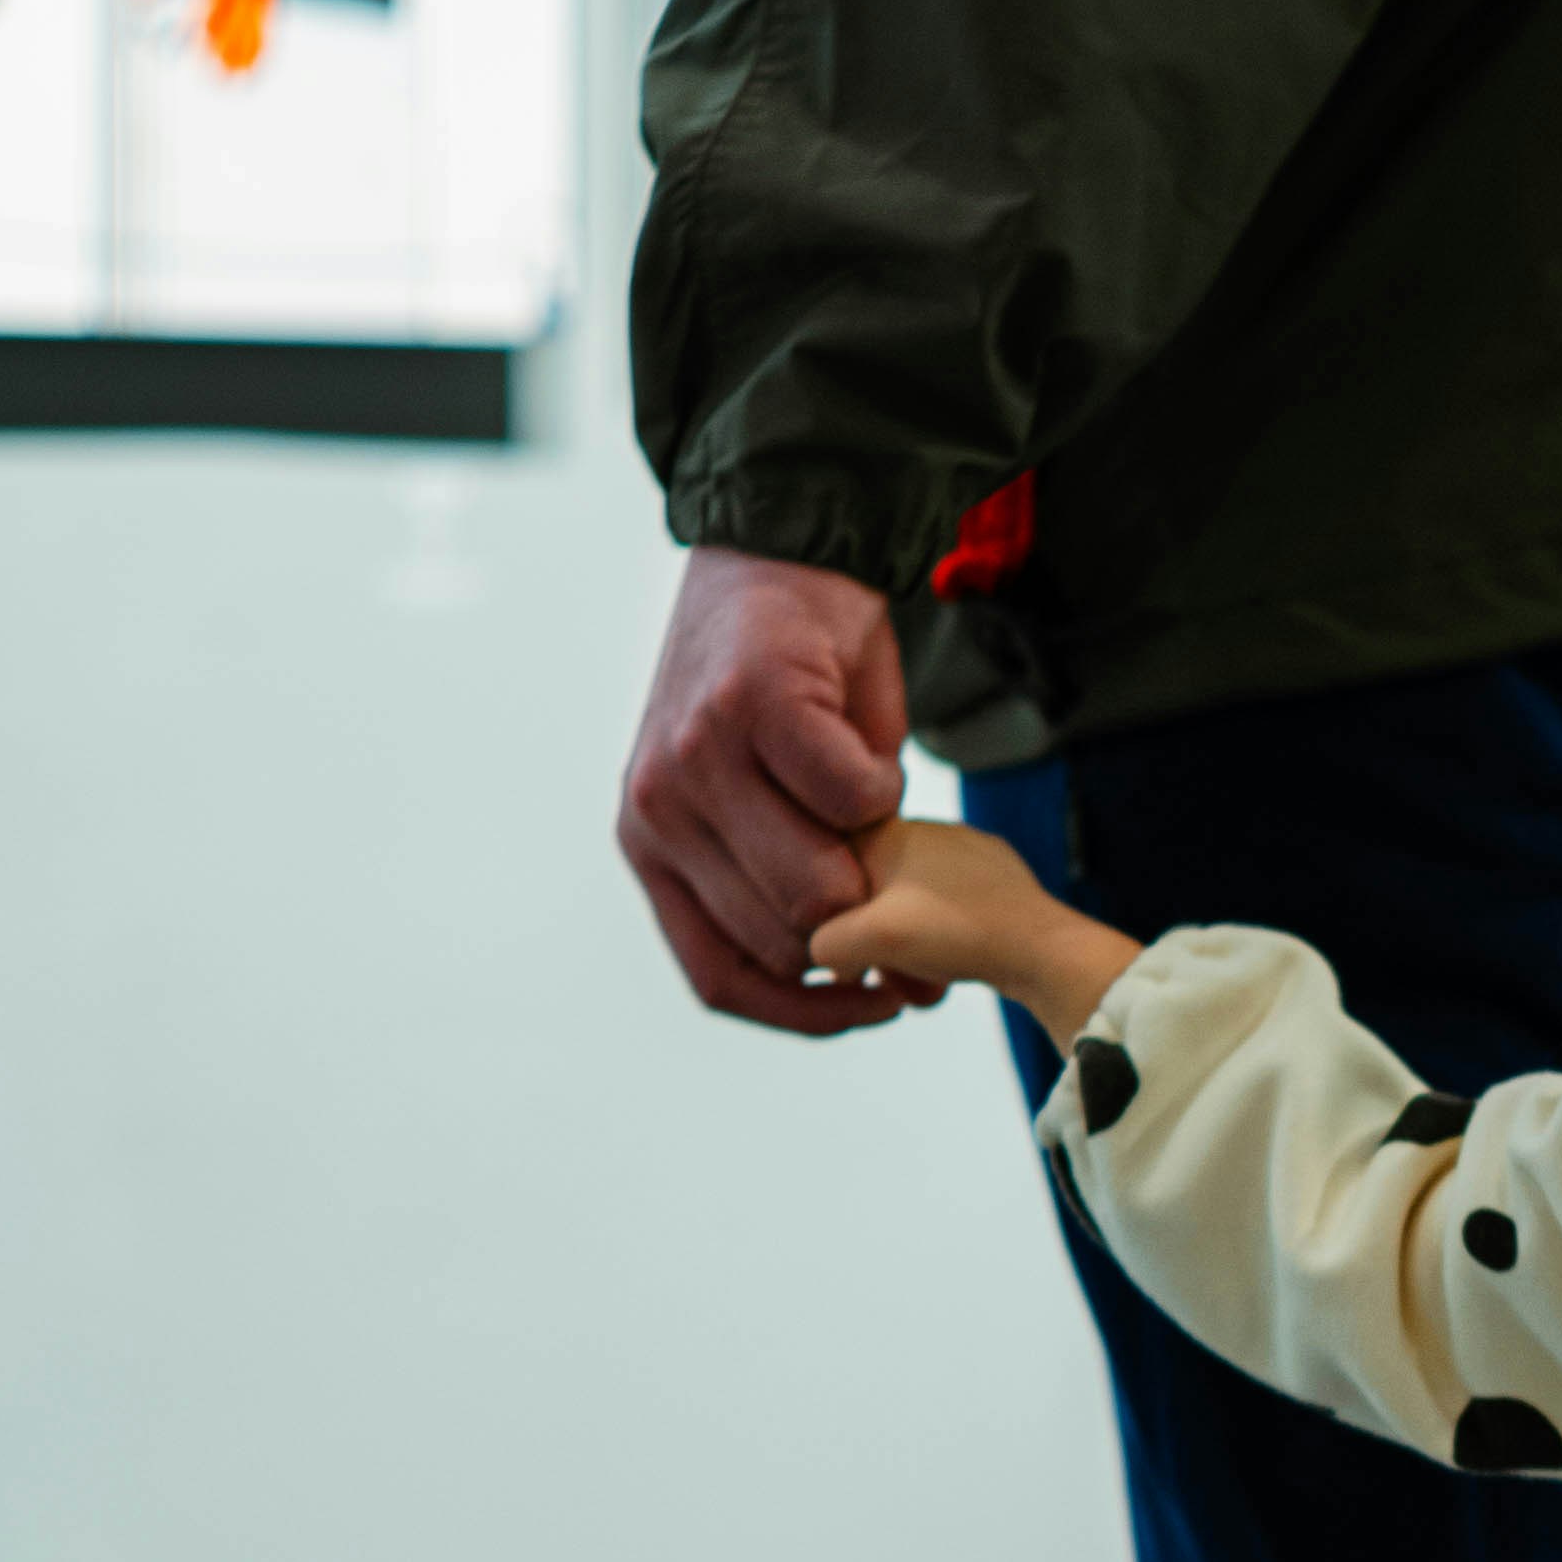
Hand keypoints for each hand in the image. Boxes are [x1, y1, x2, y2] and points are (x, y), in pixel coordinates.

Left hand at [619, 547, 915, 1035]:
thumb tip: (876, 972)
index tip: (878, 1004)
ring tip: (882, 810)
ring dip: (875, 857)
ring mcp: (696, 761)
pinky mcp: (751, 708)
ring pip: (816, 884)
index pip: (722, 977)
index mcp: (651, 849)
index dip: (809, 1012)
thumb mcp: (755, 795)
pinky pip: (850, 797)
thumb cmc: (782, 683)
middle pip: (783, 939)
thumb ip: (793, 875)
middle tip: (910, 887)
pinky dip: (883, 787)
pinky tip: (874, 755)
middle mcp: (657, 813)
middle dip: (863, 928)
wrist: (774, 548)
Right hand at [809, 817, 1138, 1050]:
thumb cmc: (959, 933)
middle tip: (883, 976)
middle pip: (862, 897)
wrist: (1047, 950)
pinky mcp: (988, 883)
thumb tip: (823, 956)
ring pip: (903, 913)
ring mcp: (959, 856)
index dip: (827, 920)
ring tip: (919, 983)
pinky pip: (940, 918)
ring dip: (902, 955)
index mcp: (885, 829)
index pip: (823, 868)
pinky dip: (934, 951)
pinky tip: (945, 976)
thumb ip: (823, 943)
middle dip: (870, 946)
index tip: (845, 954)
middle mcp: (921, 831)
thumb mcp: (871, 939)